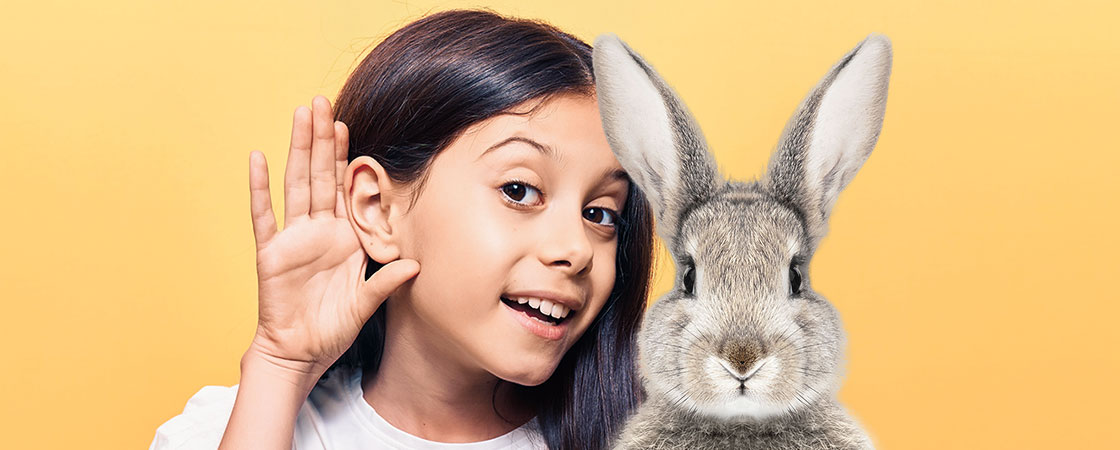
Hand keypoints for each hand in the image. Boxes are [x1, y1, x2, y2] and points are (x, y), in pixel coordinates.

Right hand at [245, 95, 418, 380]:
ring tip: (300, 115)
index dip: (345, 158)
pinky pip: (264, 215)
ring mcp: (293, 239)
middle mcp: (318, 231)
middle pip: (319, 175)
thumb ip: (387, 282)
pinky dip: (260, 188)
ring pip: (296, 184)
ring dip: (298, 149)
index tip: (348, 125)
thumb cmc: (333, 329)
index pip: (344, 188)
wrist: (300, 353)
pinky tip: (257, 158)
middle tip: (321, 102)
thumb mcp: (366, 303)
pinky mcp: (271, 253)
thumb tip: (417, 265)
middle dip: (321, 139)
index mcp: (343, 237)